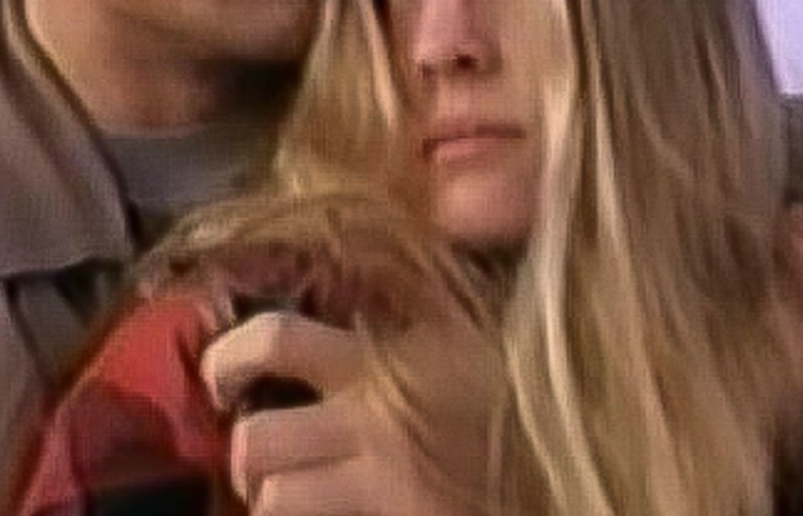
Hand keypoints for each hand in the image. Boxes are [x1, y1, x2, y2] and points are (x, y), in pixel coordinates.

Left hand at [198, 309, 495, 515]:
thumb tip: (341, 308)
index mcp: (387, 358)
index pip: (276, 340)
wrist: (584, 464)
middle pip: (256, 439)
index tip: (218, 378)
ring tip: (298, 504)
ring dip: (277, 507)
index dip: (227, 359)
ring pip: (273, 500)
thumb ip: (409, 322)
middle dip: (249, 461)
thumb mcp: (466, 340)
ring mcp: (385, 482)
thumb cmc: (522, 403)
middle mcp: (375, 417)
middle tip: (261, 468)